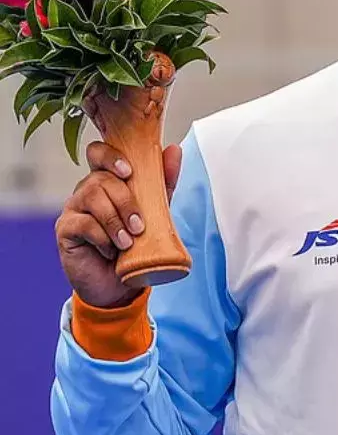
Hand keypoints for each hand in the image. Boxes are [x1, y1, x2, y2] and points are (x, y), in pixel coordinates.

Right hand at [56, 141, 182, 308]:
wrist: (120, 285)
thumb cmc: (136, 244)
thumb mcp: (155, 211)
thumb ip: (163, 182)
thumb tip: (175, 149)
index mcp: (107, 182)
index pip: (98, 154)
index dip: (110, 156)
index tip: (129, 172)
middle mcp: (86, 191)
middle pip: (100, 178)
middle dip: (125, 201)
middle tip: (139, 225)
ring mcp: (73, 209)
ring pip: (91, 197)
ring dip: (115, 220)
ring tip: (128, 242)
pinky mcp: (65, 230)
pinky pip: (83, 223)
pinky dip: (103, 237)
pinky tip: (111, 250)